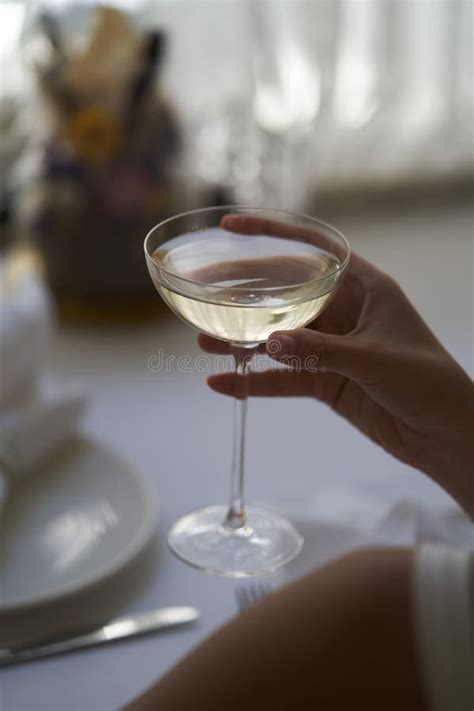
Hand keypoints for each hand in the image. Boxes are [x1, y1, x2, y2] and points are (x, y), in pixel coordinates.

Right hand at [199, 216, 473, 515]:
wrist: (444, 433)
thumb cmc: (426, 382)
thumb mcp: (374, 359)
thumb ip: (321, 350)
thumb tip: (268, 341)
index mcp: (364, 288)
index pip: (314, 251)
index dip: (273, 235)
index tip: (232, 227)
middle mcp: (344, 312)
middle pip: (285, 293)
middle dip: (244, 292)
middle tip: (202, 289)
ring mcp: (331, 348)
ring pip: (278, 337)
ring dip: (242, 339)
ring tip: (203, 340)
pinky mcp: (325, 381)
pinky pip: (283, 378)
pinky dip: (254, 382)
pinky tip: (223, 382)